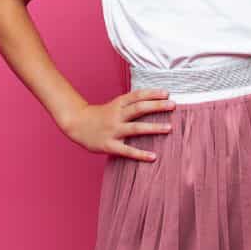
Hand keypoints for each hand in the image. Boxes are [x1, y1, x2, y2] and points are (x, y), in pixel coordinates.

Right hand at [60, 89, 175, 161]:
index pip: (137, 95)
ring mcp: (113, 130)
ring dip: (153, 128)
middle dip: (157, 106)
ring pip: (136, 128)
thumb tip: (153, 102)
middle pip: (139, 108)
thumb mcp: (114, 105)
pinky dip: (141, 154)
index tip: (167, 93)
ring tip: (169, 128)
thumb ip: (130, 104)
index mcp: (118, 103)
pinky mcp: (109, 145)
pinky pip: (127, 150)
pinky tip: (153, 156)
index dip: (152, 93)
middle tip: (173, 105)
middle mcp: (116, 115)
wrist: (77, 124)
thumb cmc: (100, 115)